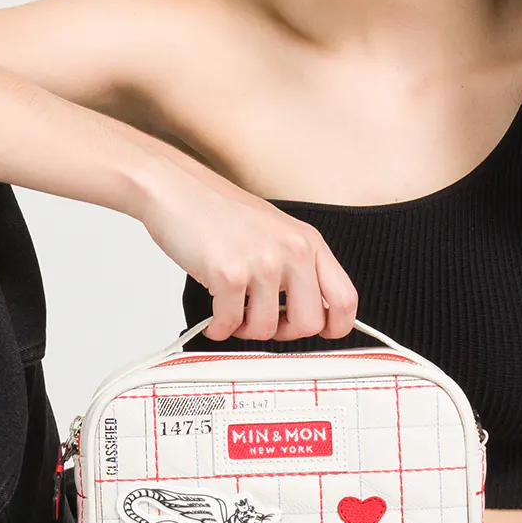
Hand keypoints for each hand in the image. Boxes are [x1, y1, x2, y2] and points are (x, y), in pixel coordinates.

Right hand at [137, 162, 359, 341]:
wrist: (175, 188)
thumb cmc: (217, 211)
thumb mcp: (274, 232)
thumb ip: (296, 268)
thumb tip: (308, 314)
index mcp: (308, 242)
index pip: (345, 298)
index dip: (335, 327)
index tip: (319, 334)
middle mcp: (292, 250)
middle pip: (309, 324)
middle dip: (282, 334)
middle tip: (263, 323)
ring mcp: (262, 262)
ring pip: (266, 329)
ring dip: (244, 330)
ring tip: (231, 312)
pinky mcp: (230, 274)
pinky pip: (230, 324)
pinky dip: (218, 328)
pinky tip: (213, 316)